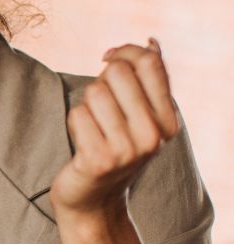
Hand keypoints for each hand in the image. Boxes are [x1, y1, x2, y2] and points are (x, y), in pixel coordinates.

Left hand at [50, 39, 178, 221]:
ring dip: (85, 105)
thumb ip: (147, 82)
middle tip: (99, 108)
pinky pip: (77, 115)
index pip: (149, 62)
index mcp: (169, 121)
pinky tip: (81, 143)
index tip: (107, 59)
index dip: (123, 52)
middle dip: (100, 82)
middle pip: (118, 72)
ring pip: (94, 92)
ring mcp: (127, 150)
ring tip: (92, 128)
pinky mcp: (99, 160)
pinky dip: (74, 123)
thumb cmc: (113, 151)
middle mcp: (153, 136)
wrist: (93, 201)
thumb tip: (151, 42)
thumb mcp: (140, 118)